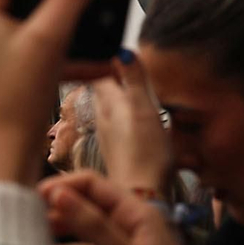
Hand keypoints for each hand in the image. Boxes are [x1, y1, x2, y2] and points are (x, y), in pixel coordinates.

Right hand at [41, 171, 224, 244]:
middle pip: (87, 205)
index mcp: (138, 214)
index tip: (33, 196)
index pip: (94, 185)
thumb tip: (56, 192)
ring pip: (85, 231)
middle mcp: (130, 227)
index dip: (64, 185)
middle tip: (26, 216)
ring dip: (62, 230)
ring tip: (32, 235)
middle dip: (59, 206)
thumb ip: (92, 225)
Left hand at [91, 53, 173, 192]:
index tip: (110, 48)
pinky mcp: (116, 152)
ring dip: (118, 97)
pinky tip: (133, 121)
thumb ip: (135, 81)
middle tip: (123, 67)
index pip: (99, 73)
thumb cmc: (145, 154)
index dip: (103, 60)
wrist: (141, 196)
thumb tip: (122, 51)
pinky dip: (122, 117)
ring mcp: (107, 136)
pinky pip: (116, 126)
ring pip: (109, 108)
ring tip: (131, 89)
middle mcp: (102, 118)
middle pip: (102, 90)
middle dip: (110, 77)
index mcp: (108, 104)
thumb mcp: (144, 110)